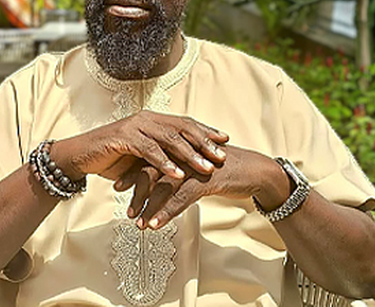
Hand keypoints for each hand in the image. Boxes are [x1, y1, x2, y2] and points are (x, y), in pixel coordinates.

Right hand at [49, 111, 228, 181]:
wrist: (80, 156)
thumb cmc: (110, 157)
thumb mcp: (140, 157)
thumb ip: (160, 156)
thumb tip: (183, 166)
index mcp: (152, 120)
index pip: (185, 123)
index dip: (205, 131)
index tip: (225, 140)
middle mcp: (146, 118)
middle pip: (183, 128)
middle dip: (205, 142)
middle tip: (223, 155)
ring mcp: (136, 126)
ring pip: (170, 139)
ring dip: (191, 154)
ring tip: (207, 167)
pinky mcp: (125, 138)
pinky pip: (150, 150)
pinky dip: (165, 162)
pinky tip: (178, 173)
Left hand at [116, 145, 286, 228]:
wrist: (255, 171)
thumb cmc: (226, 170)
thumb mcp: (199, 167)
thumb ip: (181, 170)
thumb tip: (162, 181)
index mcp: (180, 148)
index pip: (149, 158)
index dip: (133, 172)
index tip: (119, 186)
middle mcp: (184, 154)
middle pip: (151, 170)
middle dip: (135, 189)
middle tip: (125, 206)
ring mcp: (194, 166)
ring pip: (163, 187)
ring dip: (148, 206)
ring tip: (137, 222)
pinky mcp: (205, 180)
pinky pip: (180, 198)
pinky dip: (166, 212)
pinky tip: (156, 224)